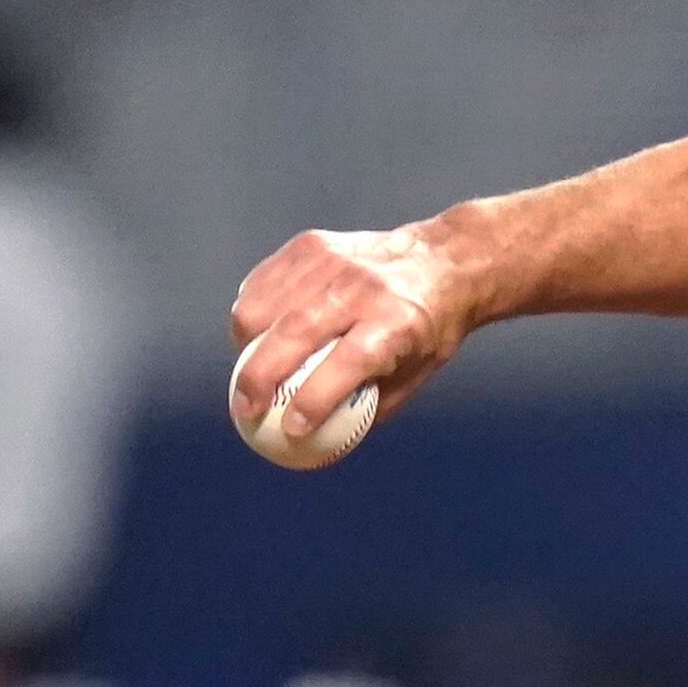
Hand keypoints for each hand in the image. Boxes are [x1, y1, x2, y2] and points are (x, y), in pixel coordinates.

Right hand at [227, 218, 480, 457]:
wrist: (441, 261)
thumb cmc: (428, 327)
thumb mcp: (417, 372)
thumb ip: (372, 404)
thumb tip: (323, 441)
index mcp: (398, 322)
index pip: (348, 361)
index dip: (315, 398)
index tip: (292, 429)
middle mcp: (363, 288)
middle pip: (295, 332)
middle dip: (259, 377)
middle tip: (246, 410)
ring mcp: (333, 262)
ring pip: (265, 305)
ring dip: (246, 347)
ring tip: (248, 374)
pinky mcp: (310, 245)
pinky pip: (262, 284)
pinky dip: (251, 315)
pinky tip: (255, 338)